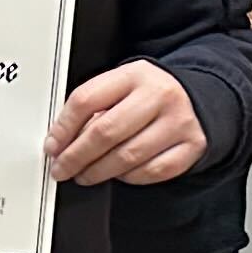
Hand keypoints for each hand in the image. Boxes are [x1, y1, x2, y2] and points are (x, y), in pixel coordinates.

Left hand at [48, 60, 207, 184]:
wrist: (199, 98)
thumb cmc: (150, 95)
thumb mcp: (121, 86)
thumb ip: (92, 106)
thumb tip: (61, 141)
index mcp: (134, 75)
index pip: (86, 100)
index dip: (63, 128)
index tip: (52, 146)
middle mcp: (159, 96)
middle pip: (105, 132)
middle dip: (76, 157)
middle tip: (62, 168)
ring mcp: (178, 122)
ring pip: (127, 157)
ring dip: (98, 172)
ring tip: (84, 175)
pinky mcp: (191, 146)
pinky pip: (152, 171)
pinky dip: (129, 177)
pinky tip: (118, 174)